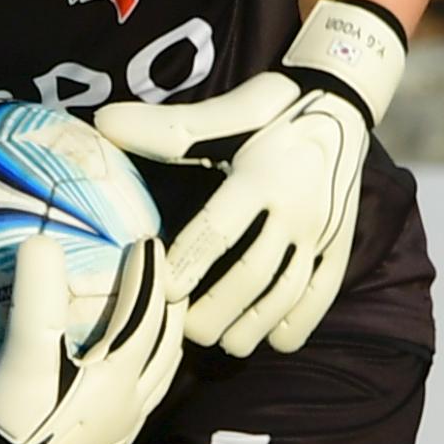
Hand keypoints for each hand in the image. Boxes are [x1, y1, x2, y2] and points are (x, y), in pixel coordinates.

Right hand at [0, 220, 184, 443]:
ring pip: (162, 376)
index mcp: (118, 376)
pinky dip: (151, 372)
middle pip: (168, 346)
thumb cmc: (13, 417)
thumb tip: (41, 243)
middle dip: (170, 307)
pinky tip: (135, 371)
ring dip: (166, 341)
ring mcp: (125, 428)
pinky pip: (147, 399)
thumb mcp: (22, 354)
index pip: (146, 313)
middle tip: (168, 276)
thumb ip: (35, 297)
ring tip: (162, 319)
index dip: (149, 274)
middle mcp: (132, 403)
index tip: (148, 242)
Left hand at [96, 0, 405, 353]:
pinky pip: (324, 290)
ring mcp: (323, 230)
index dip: (190, 263)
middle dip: (218, 309)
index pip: (221, 228)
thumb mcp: (221, 115)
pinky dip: (300, 320)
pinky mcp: (340, 242)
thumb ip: (165, 129)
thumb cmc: (270, 108)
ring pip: (289, 291)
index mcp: (262, 175)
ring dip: (255, 323)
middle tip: (188, 332)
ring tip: (225, 344)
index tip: (165, 291)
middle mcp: (297, 208)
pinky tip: (274, 338)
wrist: (342, 99)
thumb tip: (101, 123)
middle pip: (254, 273)